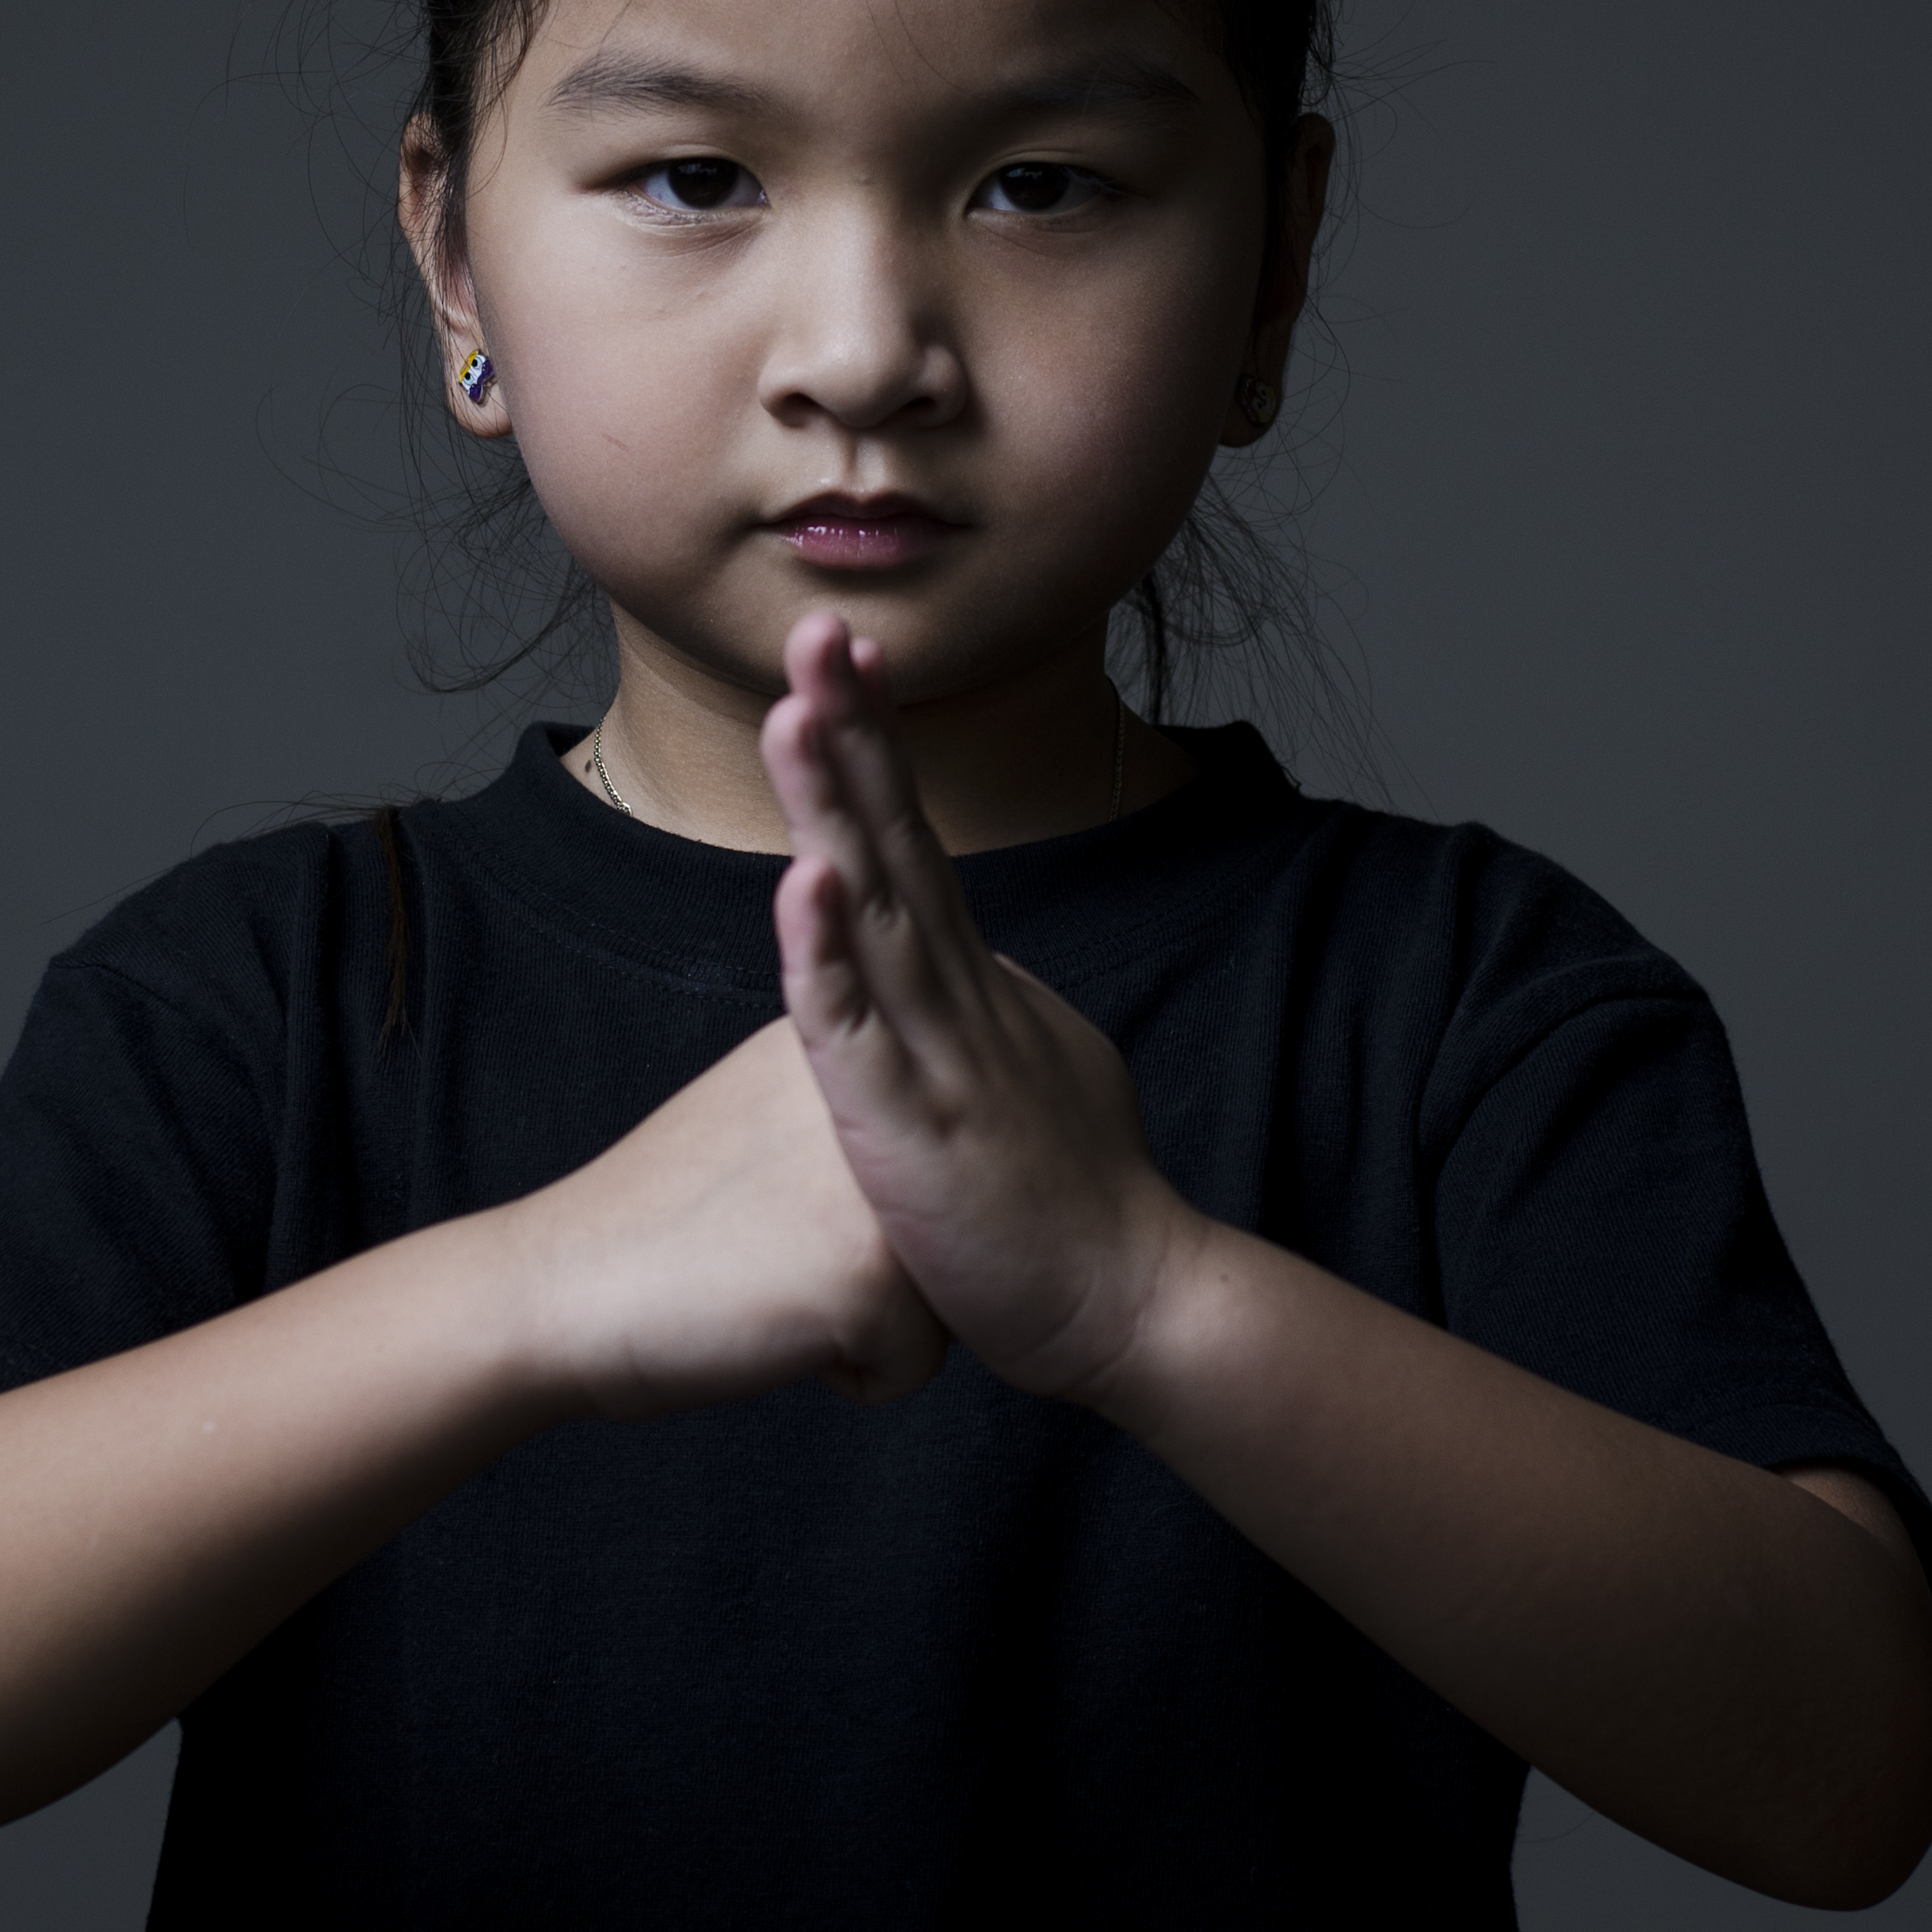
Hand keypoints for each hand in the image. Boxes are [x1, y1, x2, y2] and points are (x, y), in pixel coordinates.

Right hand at [504, 1011, 950, 1418]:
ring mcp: (889, 1185)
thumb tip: (946, 1129)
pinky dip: (849, 1372)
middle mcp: (890, 1100)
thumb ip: (858, 1105)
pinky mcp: (874, 1277)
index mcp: (859, 1044)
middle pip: (957, 1226)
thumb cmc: (667, 1218)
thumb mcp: (769, 1111)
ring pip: (948, 1298)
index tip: (781, 1201)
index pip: (938, 1159)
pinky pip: (915, 1365)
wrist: (568, 1285)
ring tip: (770, 1275)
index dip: (860, 1209)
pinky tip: (771, 1323)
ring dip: (872, 1316)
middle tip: (770, 1240)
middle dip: (874, 1260)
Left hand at [760, 613, 1207, 1403]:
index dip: (878, 748)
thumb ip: (994, 1013)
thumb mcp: (1028, 1073)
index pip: (917, 842)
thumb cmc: (1075, 1201)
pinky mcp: (912, 1128)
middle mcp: (961, 995)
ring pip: (875, 910)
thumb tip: (986, 973)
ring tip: (797, 712)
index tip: (845, 658)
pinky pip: (856, 1031)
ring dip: (835, 807)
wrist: (1133, 1305)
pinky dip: (824, 956)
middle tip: (818, 626)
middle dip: (857, 730)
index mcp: (977, 984)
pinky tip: (802, 884)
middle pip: (900, 839)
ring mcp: (940, 1053)